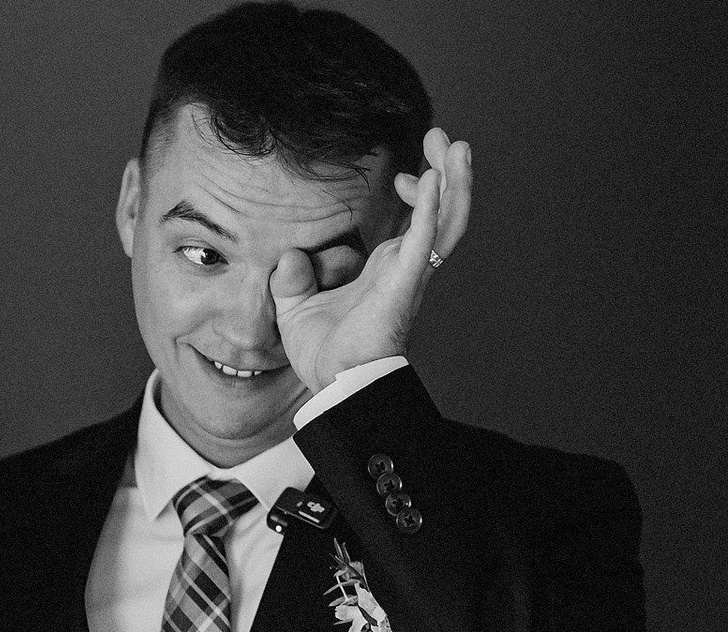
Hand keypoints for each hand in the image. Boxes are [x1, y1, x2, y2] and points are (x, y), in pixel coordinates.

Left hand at [272, 127, 473, 392]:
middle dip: (446, 172)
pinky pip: (424, 239)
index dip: (417, 194)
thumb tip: (287, 256)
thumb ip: (292, 280)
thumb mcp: (297, 309)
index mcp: (386, 269)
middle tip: (442, 138)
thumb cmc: (325, 354)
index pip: (415, 222)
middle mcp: (405, 267)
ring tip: (454, 145)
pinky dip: (431, 208)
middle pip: (443, 211)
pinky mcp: (405, 282)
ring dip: (454, 181)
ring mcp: (409, 273)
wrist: (335, 384)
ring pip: (447, 219)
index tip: (403, 176)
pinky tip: (432, 180)